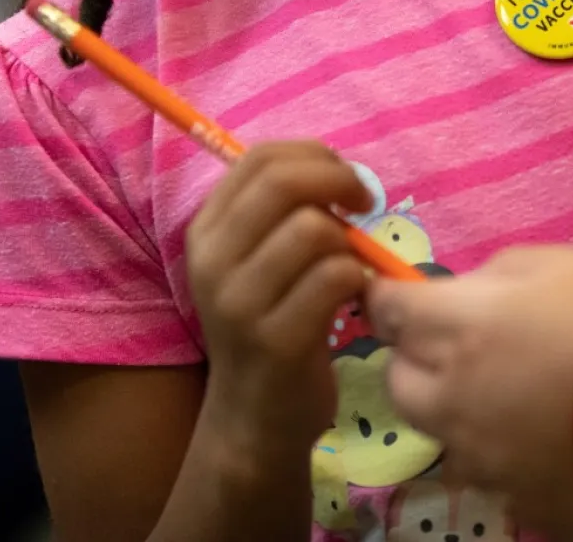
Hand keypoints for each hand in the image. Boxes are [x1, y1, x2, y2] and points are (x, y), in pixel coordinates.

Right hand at [186, 143, 370, 466]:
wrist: (254, 417)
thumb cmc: (269, 324)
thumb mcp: (255, 262)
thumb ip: (280, 212)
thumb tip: (332, 166)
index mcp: (207, 231)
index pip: (258, 158)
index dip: (314, 155)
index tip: (343, 180)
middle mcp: (212, 261)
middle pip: (284, 182)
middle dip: (339, 182)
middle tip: (365, 206)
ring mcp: (240, 302)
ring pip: (313, 229)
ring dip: (349, 241)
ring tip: (349, 267)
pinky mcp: (276, 339)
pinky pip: (335, 276)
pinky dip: (358, 277)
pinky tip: (354, 297)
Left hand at [367, 246, 572, 538]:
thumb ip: (519, 272)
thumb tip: (485, 288)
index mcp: (464, 325)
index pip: (389, 309)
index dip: (397, 299)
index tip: (411, 296)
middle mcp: (456, 397)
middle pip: (400, 379)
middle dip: (421, 358)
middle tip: (467, 343)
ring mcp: (486, 460)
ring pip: (440, 433)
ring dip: (460, 409)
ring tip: (515, 394)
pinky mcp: (520, 502)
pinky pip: (491, 472)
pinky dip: (506, 451)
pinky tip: (551, 435)